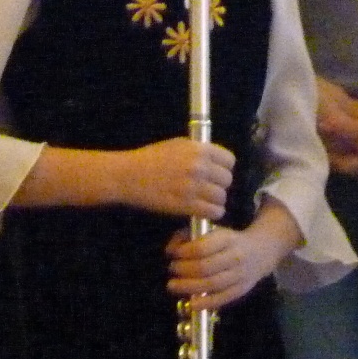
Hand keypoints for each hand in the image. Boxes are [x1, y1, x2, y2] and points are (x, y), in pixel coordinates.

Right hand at [115, 138, 232, 219]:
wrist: (128, 175)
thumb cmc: (151, 157)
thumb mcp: (177, 145)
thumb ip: (198, 151)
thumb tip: (216, 159)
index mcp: (198, 149)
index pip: (229, 160)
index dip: (225, 167)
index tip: (217, 172)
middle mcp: (199, 167)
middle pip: (227, 180)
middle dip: (220, 185)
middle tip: (210, 189)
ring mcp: (193, 187)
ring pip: (221, 197)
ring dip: (216, 201)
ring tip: (206, 201)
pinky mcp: (186, 205)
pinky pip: (212, 212)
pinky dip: (212, 213)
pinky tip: (204, 211)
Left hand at [167, 202, 300, 309]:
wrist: (262, 251)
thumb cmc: (230, 241)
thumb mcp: (213, 231)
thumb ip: (189, 237)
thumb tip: (170, 249)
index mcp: (227, 239)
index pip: (203, 247)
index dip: (184, 252)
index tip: (173, 254)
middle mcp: (235, 257)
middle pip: (205, 267)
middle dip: (184, 270)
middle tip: (172, 269)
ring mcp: (239, 275)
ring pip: (211, 284)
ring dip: (189, 286)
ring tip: (173, 285)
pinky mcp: (241, 290)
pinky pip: (221, 299)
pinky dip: (205, 303)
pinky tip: (191, 303)